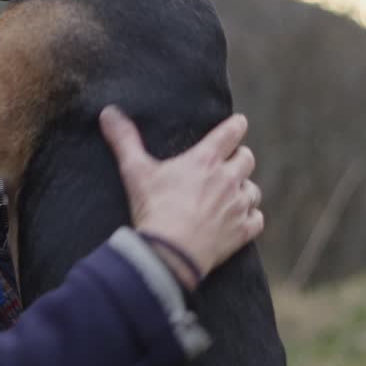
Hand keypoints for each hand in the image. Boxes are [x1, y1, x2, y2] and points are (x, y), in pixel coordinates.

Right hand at [99, 106, 262, 288]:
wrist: (170, 253)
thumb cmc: (154, 209)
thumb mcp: (135, 171)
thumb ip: (124, 140)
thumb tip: (108, 112)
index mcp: (205, 160)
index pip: (231, 133)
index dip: (237, 125)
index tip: (238, 123)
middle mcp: (228, 179)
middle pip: (247, 159)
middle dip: (239, 158)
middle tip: (228, 163)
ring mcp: (237, 206)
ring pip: (253, 190)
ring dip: (244, 189)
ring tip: (232, 194)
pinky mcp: (242, 232)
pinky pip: (257, 219)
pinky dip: (250, 218)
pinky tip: (240, 220)